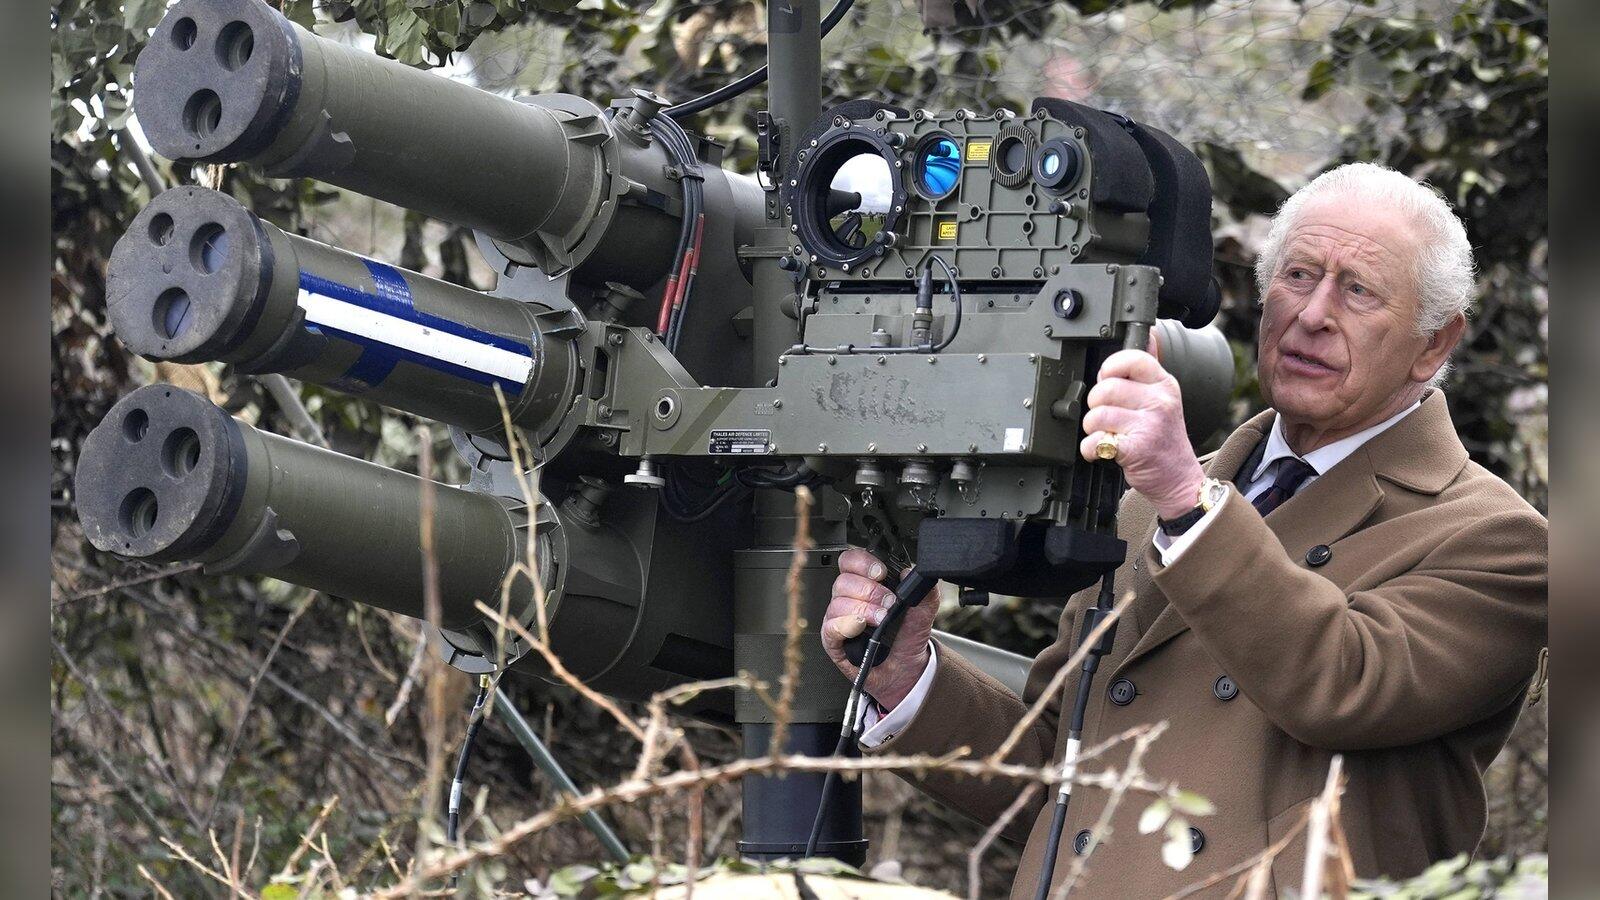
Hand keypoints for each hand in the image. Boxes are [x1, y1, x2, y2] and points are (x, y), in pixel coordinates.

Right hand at [820, 548, 937, 709]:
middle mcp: (848, 599)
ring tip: (881, 620)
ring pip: (838, 603)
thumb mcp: (923, 613)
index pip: (850, 561)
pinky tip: (860, 627)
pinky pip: (830, 627)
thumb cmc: (906, 639)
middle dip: (869, 590)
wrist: (907, 671)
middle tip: (888, 603)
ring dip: (863, 609)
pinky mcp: (834, 641)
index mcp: (865, 584)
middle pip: (844, 581)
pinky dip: (845, 625)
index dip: (862, 562)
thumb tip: (911, 573)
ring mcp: (839, 620)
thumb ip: (922, 592)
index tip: (881, 573)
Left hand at [1079, 344, 1206, 519]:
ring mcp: (1149, 426)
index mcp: (1164, 384)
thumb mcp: (1165, 397)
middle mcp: (1159, 402)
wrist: (1179, 478)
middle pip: (1106, 388)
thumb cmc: (1165, 437)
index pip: (1131, 358)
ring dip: (1092, 427)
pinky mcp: (1136, 450)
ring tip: (1105, 433)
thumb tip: (1149, 334)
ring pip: (1097, 414)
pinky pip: (1096, 441)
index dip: (1110, 368)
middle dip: (1096, 403)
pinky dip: (1091, 449)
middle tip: (1105, 415)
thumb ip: (1151, 368)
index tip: (1108, 380)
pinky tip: (1102, 449)